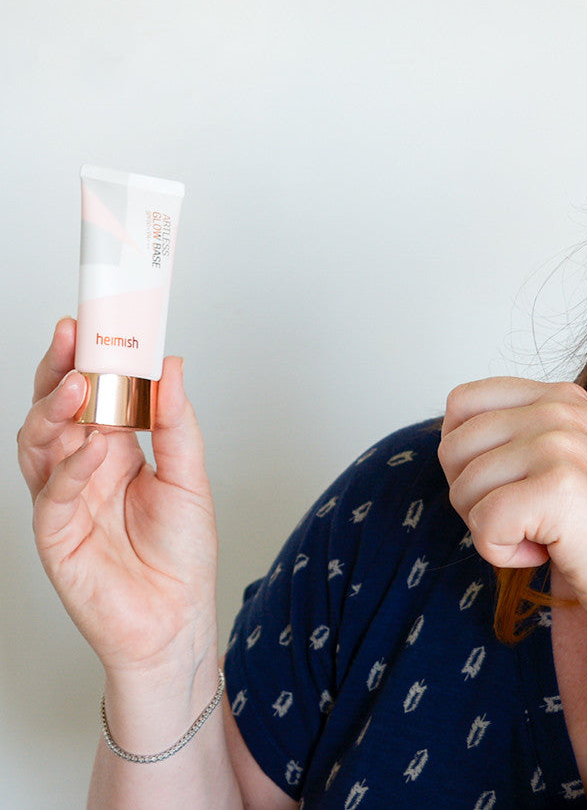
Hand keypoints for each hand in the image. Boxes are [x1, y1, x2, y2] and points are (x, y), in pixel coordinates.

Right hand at [17, 318, 217, 678]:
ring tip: (77, 383)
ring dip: (57, 410)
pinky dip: (73, 466)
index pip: (91, 394)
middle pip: (55, 409)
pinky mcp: (55, 534)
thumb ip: (176, 422)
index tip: (95, 321)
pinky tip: (94, 447)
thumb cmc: (182, 554)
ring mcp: (63, 500)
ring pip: (40, 443)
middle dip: (59, 370)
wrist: (176, 619)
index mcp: (114, 450)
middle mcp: (83, 469)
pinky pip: (55, 493)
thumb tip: (171, 366)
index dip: (88, 359)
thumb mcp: (191, 477)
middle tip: (72, 336)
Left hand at [438, 377, 586, 634]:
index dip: (466, 457)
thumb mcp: (580, 462)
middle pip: (453, 446)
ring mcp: (561, 445)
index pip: (463, 403)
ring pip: (463, 487)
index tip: (508, 490)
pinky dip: (503, 554)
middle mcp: (560, 410)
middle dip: (472, 497)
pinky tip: (548, 554)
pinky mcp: (558, 490)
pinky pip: (483, 524)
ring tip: (546, 538)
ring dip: (491, 530)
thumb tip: (453, 443)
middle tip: (525, 523)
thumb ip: (528, 440)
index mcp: (563, 398)